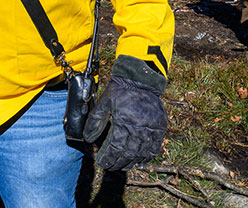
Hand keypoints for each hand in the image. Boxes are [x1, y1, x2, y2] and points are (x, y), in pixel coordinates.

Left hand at [84, 56, 167, 170]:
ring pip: (142, 153)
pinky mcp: (160, 127)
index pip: (115, 147)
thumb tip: (87, 138)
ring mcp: (151, 127)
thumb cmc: (120, 91)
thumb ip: (95, 121)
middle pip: (128, 153)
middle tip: (110, 167)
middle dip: (118, 163)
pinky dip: (147, 156)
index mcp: (124, 120)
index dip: (108, 158)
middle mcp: (139, 126)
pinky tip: (139, 160)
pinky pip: (155, 147)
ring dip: (131, 162)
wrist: (140, 79)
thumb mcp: (104, 103)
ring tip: (123, 166)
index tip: (101, 163)